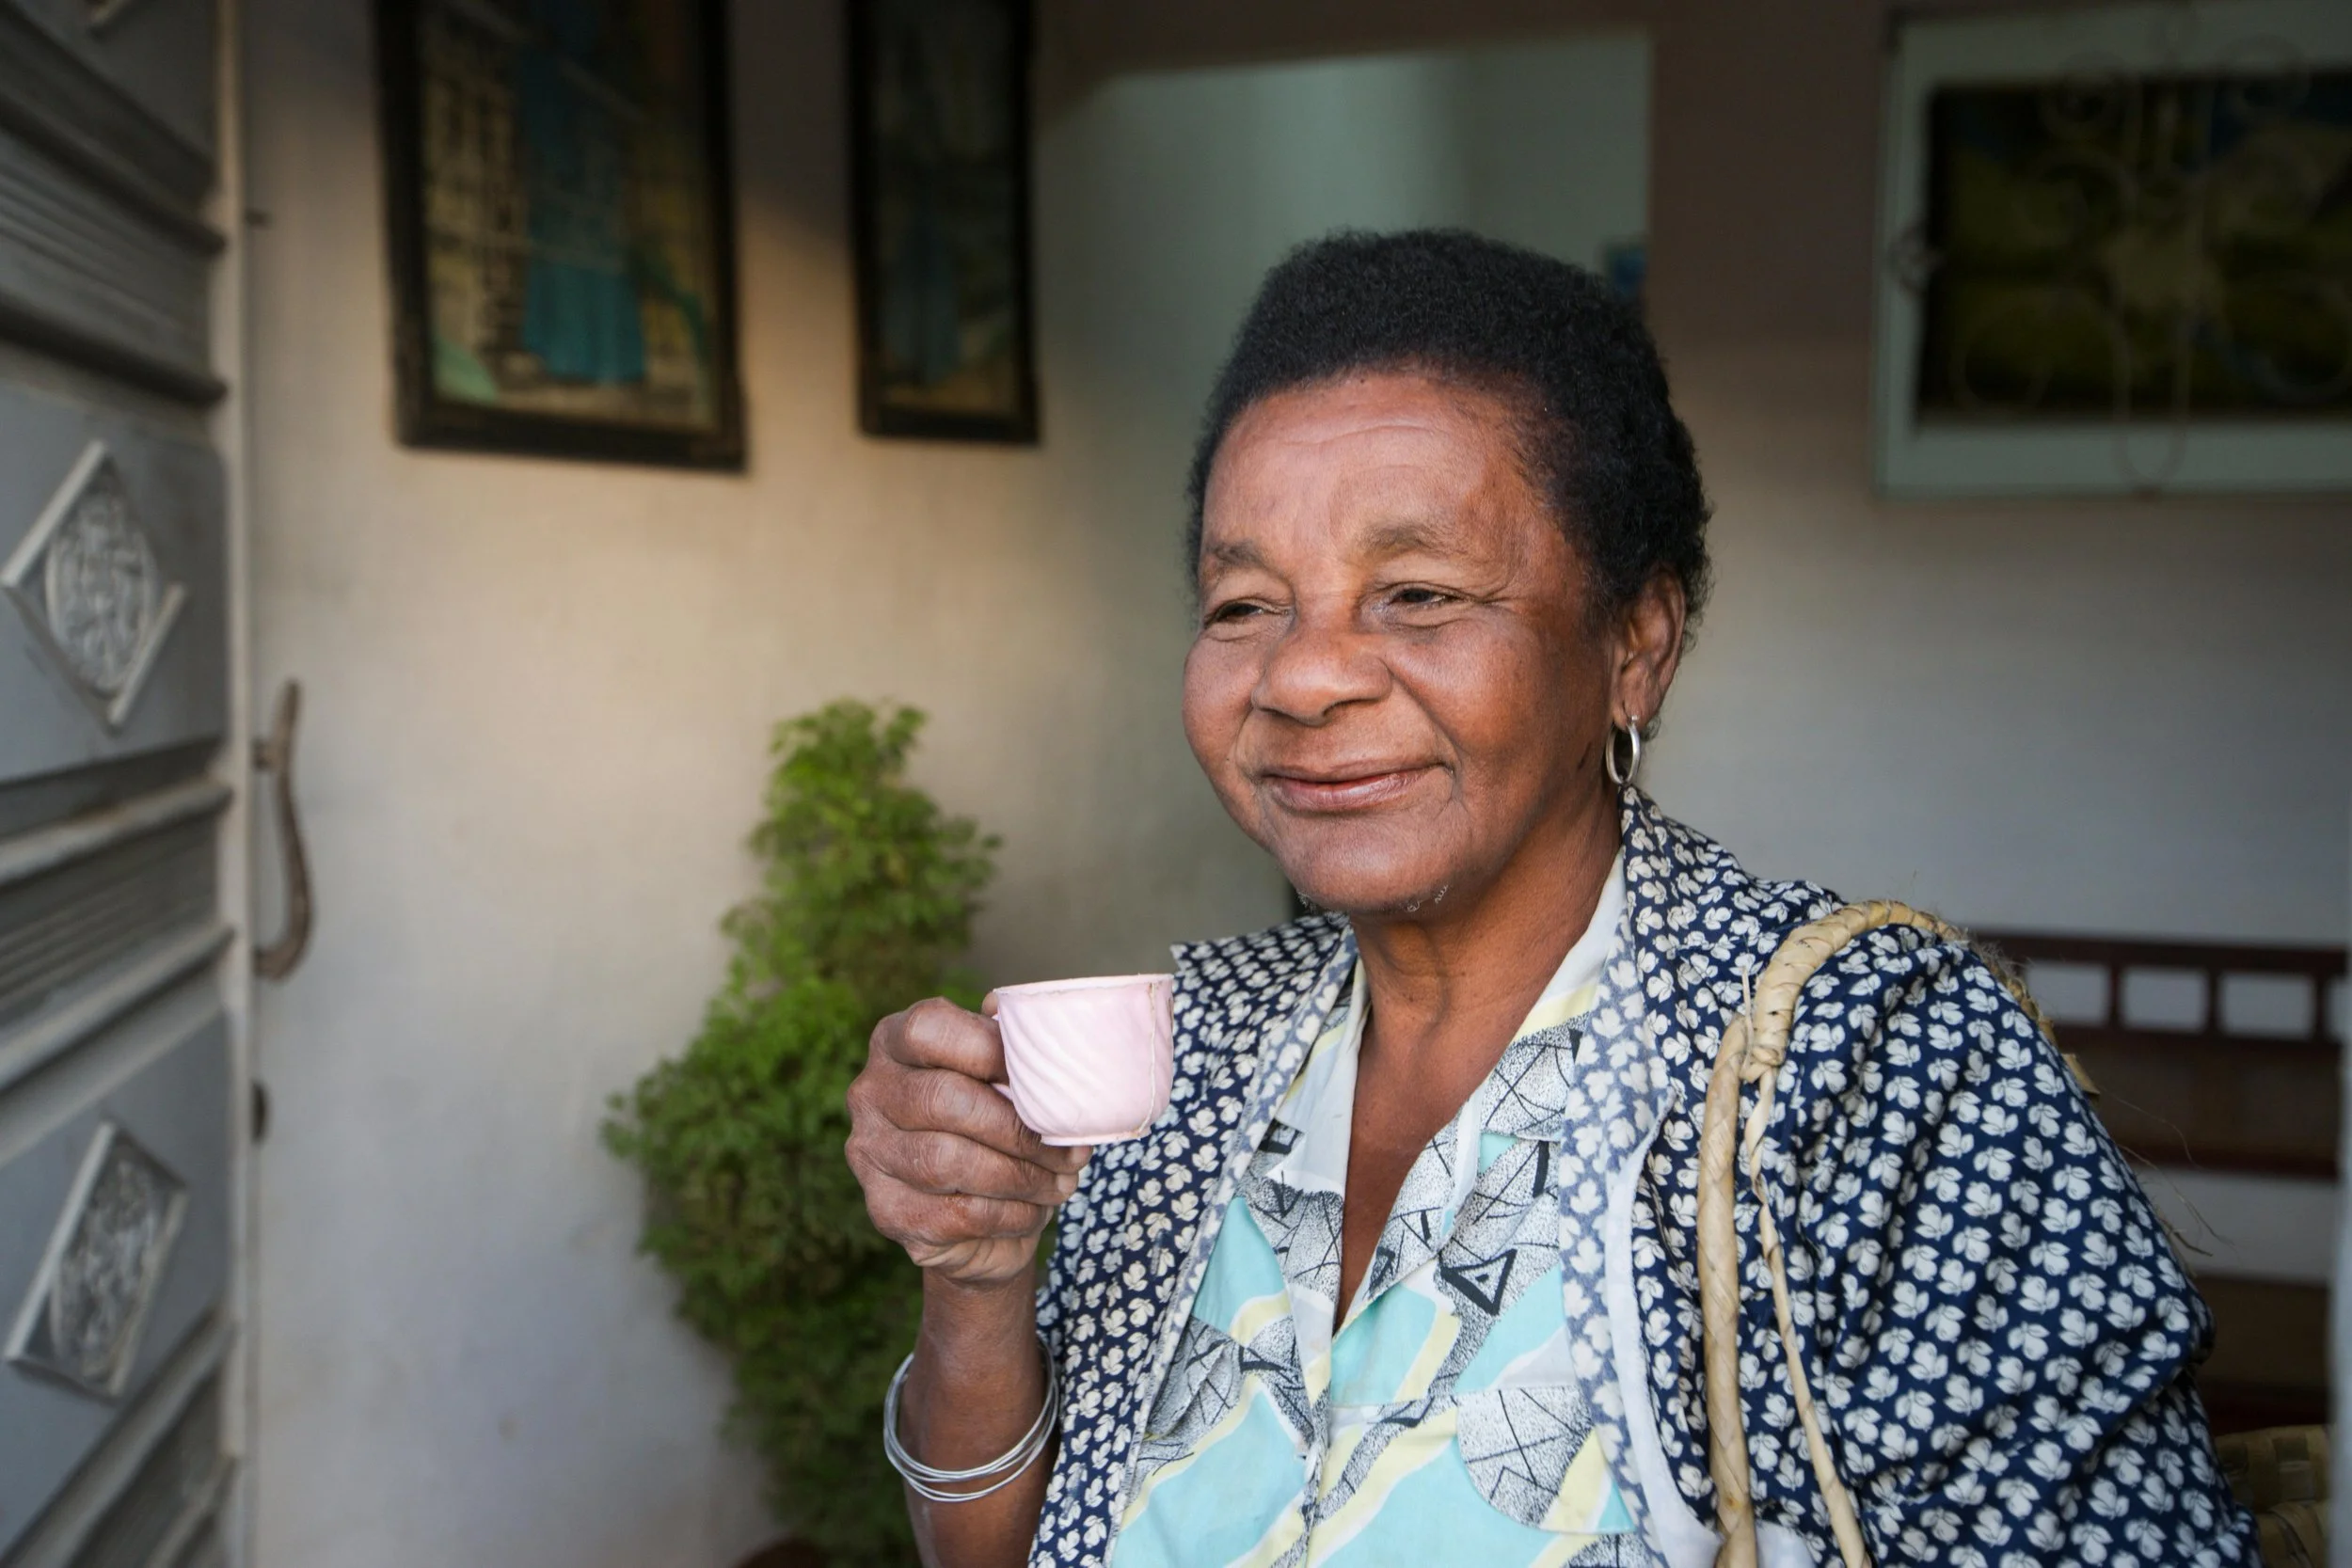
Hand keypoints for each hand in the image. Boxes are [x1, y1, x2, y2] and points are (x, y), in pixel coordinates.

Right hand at [846, 997, 1090, 1287]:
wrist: (980, 1212)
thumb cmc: (999, 1120)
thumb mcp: (1006, 1074)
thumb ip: (1017, 1044)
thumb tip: (1037, 1023)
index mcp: (895, 1041)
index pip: (928, 1029)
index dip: (991, 1050)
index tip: (1045, 1079)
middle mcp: (870, 1093)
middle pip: (943, 1100)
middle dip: (1019, 1129)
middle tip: (1072, 1150)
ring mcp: (869, 1153)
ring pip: (947, 1162)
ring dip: (1020, 1176)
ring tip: (1061, 1182)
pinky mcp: (886, 1211)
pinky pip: (954, 1214)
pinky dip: (1009, 1215)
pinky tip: (1034, 1210)